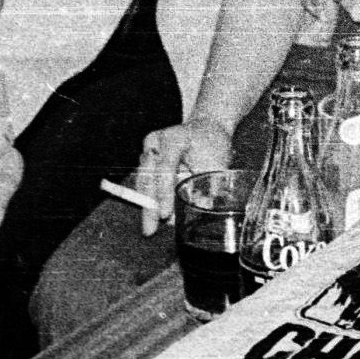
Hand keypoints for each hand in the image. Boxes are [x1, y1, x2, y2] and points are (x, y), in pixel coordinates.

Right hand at [129, 118, 230, 235]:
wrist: (206, 128)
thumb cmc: (213, 144)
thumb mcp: (216, 162)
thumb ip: (209, 184)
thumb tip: (203, 209)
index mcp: (174, 138)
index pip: (165, 166)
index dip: (164, 192)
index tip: (165, 214)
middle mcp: (155, 142)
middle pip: (147, 176)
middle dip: (149, 206)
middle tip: (150, 230)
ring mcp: (148, 150)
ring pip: (142, 182)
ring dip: (147, 206)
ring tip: (151, 229)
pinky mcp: (146, 160)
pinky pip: (145, 184)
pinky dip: (150, 200)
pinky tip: (153, 218)